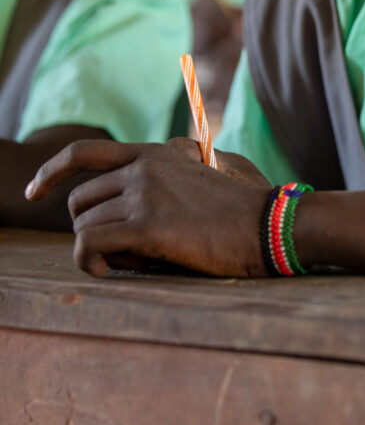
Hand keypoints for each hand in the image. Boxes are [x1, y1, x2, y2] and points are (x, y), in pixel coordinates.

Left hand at [26, 137, 270, 278]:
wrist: (271, 224)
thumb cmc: (250, 205)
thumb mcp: (216, 167)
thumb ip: (185, 161)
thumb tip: (173, 155)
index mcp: (156, 153)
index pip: (85, 153)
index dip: (51, 172)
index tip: (34, 192)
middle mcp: (144, 168)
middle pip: (81, 201)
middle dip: (92, 229)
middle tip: (124, 252)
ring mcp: (144, 195)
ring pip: (84, 226)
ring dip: (99, 250)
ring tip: (134, 262)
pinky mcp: (147, 227)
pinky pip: (88, 246)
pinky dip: (89, 263)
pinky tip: (109, 270)